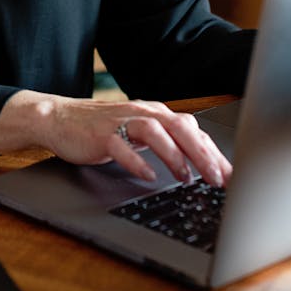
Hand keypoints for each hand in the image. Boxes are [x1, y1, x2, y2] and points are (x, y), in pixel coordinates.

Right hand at [0, 92, 230, 186]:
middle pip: (180, 127)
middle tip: (218, 178)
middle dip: (202, 154)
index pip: (192, 130)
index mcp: (155, 113)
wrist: (60, 118)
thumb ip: (167, 142)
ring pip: (155, 131)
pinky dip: (137, 161)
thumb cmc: (103, 129)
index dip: (214, 152)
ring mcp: (121, 121)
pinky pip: (122, 146)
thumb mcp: (139, 133)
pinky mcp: (102, 133)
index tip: (231, 176)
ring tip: (186, 177)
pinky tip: (148, 176)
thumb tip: (201, 162)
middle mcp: (142, 112)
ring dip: (174, 155)